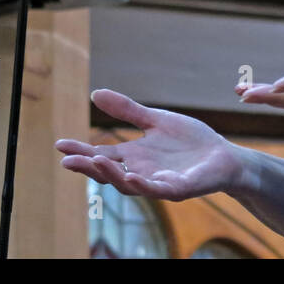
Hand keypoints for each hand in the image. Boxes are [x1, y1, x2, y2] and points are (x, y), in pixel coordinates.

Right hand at [55, 89, 244, 200]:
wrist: (224, 156)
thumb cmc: (190, 140)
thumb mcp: (156, 120)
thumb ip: (128, 110)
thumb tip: (95, 94)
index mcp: (134, 156)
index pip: (101, 155)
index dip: (81, 151)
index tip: (59, 145)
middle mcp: (141, 172)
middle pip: (109, 173)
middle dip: (88, 168)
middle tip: (66, 161)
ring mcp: (158, 182)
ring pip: (129, 184)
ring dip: (112, 175)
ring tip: (96, 162)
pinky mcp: (179, 189)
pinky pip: (158, 189)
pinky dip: (144, 184)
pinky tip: (133, 176)